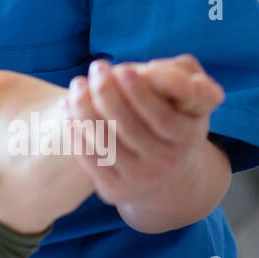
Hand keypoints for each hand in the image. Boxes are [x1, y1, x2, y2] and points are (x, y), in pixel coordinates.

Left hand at [63, 54, 224, 205]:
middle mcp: (167, 163)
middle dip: (106, 93)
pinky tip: (68, 108)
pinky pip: (90, 157)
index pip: (161, 117)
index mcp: (188, 139)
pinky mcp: (115, 189)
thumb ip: (182, 77)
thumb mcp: (190, 96)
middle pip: (127, 126)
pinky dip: (76, 130)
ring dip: (84, 108)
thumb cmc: (172, 116)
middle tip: (96, 68)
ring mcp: (141, 179)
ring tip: (78, 84)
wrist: (165, 170)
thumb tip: (163, 72)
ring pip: (104, 140)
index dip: (140, 93)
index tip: (122, 69)